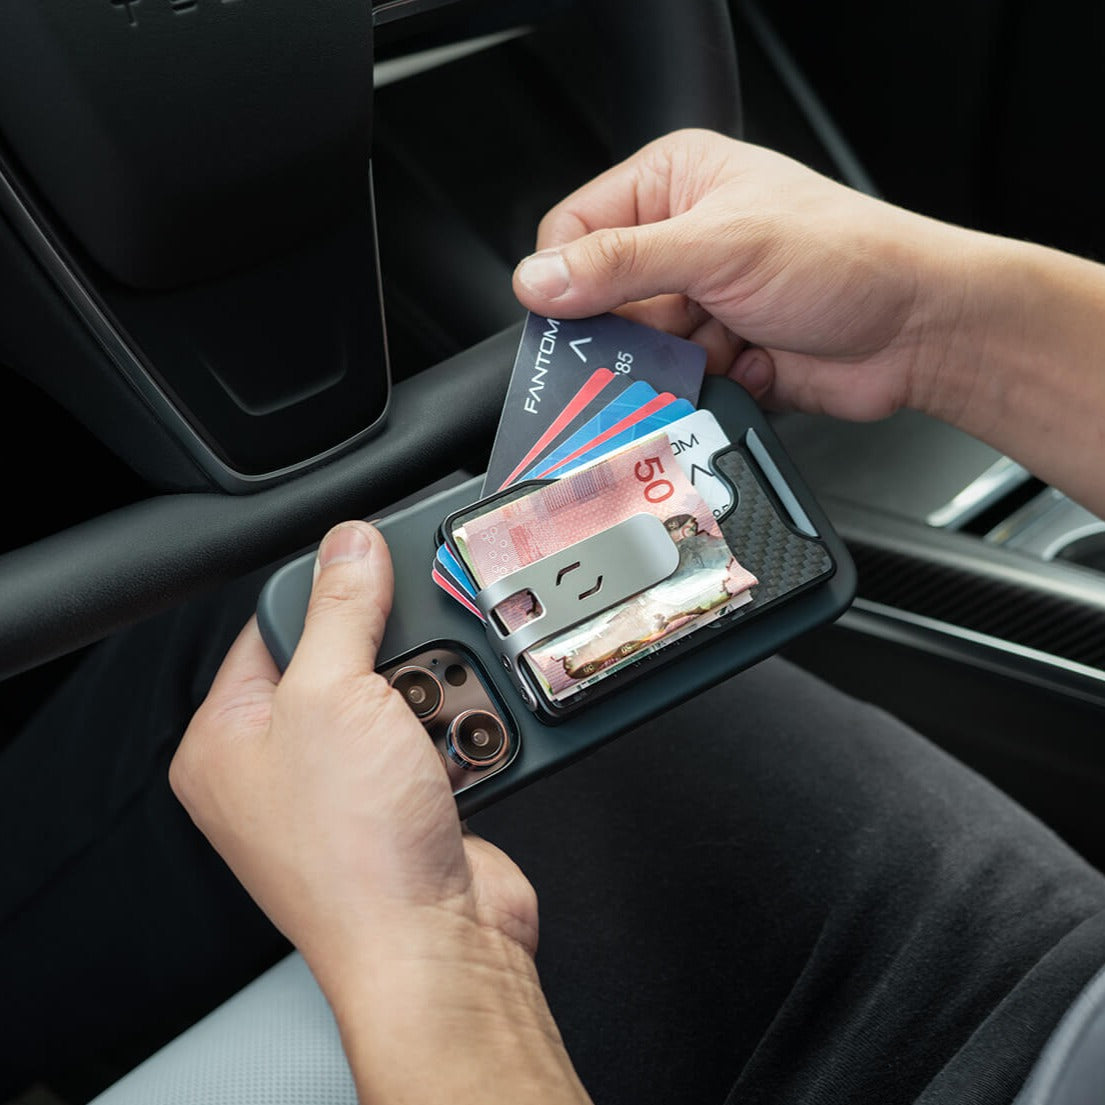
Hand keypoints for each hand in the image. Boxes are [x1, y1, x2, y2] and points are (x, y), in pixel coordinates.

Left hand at [171, 521, 535, 979]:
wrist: (436, 946)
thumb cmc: (356, 850)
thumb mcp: (336, 694)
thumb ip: (342, 606)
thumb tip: (348, 544)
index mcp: (228, 738)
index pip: (272, 627)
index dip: (327, 593)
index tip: (374, 571)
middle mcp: (280, 765)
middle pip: (346, 658)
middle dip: (395, 658)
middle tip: (412, 662)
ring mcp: (346, 788)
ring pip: (401, 696)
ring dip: (435, 699)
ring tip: (441, 718)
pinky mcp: (404, 803)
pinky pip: (435, 736)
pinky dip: (458, 735)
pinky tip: (463, 749)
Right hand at [512, 127, 1104, 517]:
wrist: (918, 331)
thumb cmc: (845, 257)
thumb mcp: (718, 247)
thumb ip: (621, 265)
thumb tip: (540, 280)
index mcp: (673, 183)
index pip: (575, 229)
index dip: (566, 277)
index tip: (571, 315)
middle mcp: (680, 240)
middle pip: (602, 300)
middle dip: (633, 330)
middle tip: (666, 335)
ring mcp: (699, 301)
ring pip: (636, 352)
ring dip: (675, 362)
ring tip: (725, 345)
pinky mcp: (717, 355)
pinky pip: (673, 384)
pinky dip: (703, 386)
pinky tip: (746, 363)